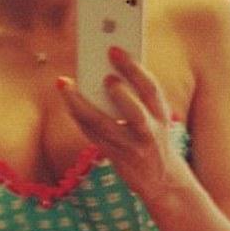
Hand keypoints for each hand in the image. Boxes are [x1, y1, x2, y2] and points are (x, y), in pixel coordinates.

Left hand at [57, 46, 188, 203]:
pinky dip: (79, 118)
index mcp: (161, 115)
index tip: (114, 50)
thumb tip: (103, 72)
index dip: (133, 68)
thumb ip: (136, 97)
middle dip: (119, 92)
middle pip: (135, 111)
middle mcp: (150, 133)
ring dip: (82, 104)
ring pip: (103, 125)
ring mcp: (132, 148)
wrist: (163, 181)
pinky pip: (92, 136)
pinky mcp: (116, 158)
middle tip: (101, 75)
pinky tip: (68, 102)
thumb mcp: (156, 117)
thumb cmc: (154, 138)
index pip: (150, 89)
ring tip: (65, 84)